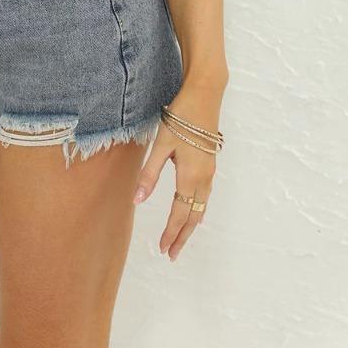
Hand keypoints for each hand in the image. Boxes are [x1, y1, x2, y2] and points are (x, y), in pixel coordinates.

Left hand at [132, 80, 222, 260]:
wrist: (206, 93)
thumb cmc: (181, 116)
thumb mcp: (161, 145)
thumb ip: (150, 174)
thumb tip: (137, 201)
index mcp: (190, 175)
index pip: (180, 213)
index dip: (171, 232)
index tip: (163, 249)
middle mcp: (204, 177)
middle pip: (194, 215)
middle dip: (183, 235)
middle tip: (172, 254)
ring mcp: (210, 169)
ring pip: (201, 205)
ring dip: (191, 223)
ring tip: (180, 237)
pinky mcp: (210, 161)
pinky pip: (205, 194)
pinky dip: (198, 208)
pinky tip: (192, 209)